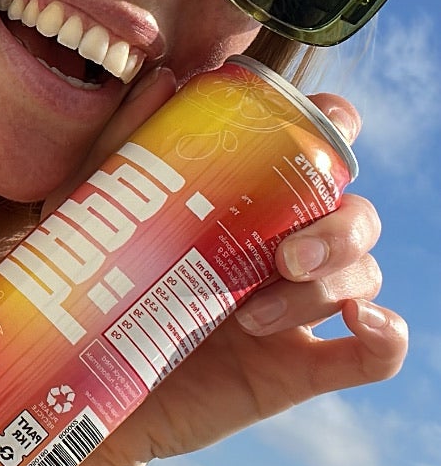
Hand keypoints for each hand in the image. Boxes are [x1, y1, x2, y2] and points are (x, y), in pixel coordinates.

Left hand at [40, 67, 408, 465]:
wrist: (78, 385)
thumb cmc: (93, 286)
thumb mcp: (94, 211)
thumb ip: (125, 146)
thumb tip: (166, 81)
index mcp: (249, 202)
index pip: (318, 150)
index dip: (337, 127)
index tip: (322, 128)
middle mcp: (284, 247)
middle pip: (356, 213)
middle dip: (338, 228)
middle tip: (282, 256)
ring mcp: (298, 309)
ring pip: (363, 275)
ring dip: (329, 287)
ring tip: (251, 316)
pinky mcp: (298, 369)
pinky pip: (376, 353)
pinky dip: (388, 335)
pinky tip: (365, 323)